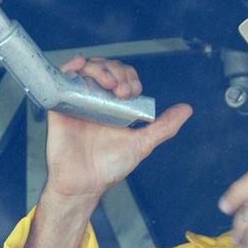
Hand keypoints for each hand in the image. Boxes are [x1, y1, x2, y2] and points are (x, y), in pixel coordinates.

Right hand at [21, 56, 190, 247]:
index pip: (122, 76)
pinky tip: (80, 64)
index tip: (132, 91)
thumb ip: (164, 127)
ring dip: (99, 67)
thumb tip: (187, 109)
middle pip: (105, 68)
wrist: (84, 183)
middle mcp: (96, 99)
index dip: (129, 77)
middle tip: (121, 90)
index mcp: (113, 105)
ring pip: (87, 69)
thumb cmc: (110, 167)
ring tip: (107, 83)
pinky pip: (62, 78)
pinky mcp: (60, 105)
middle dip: (117, 72)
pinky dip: (71, 65)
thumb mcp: (142, 144)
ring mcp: (77, 100)